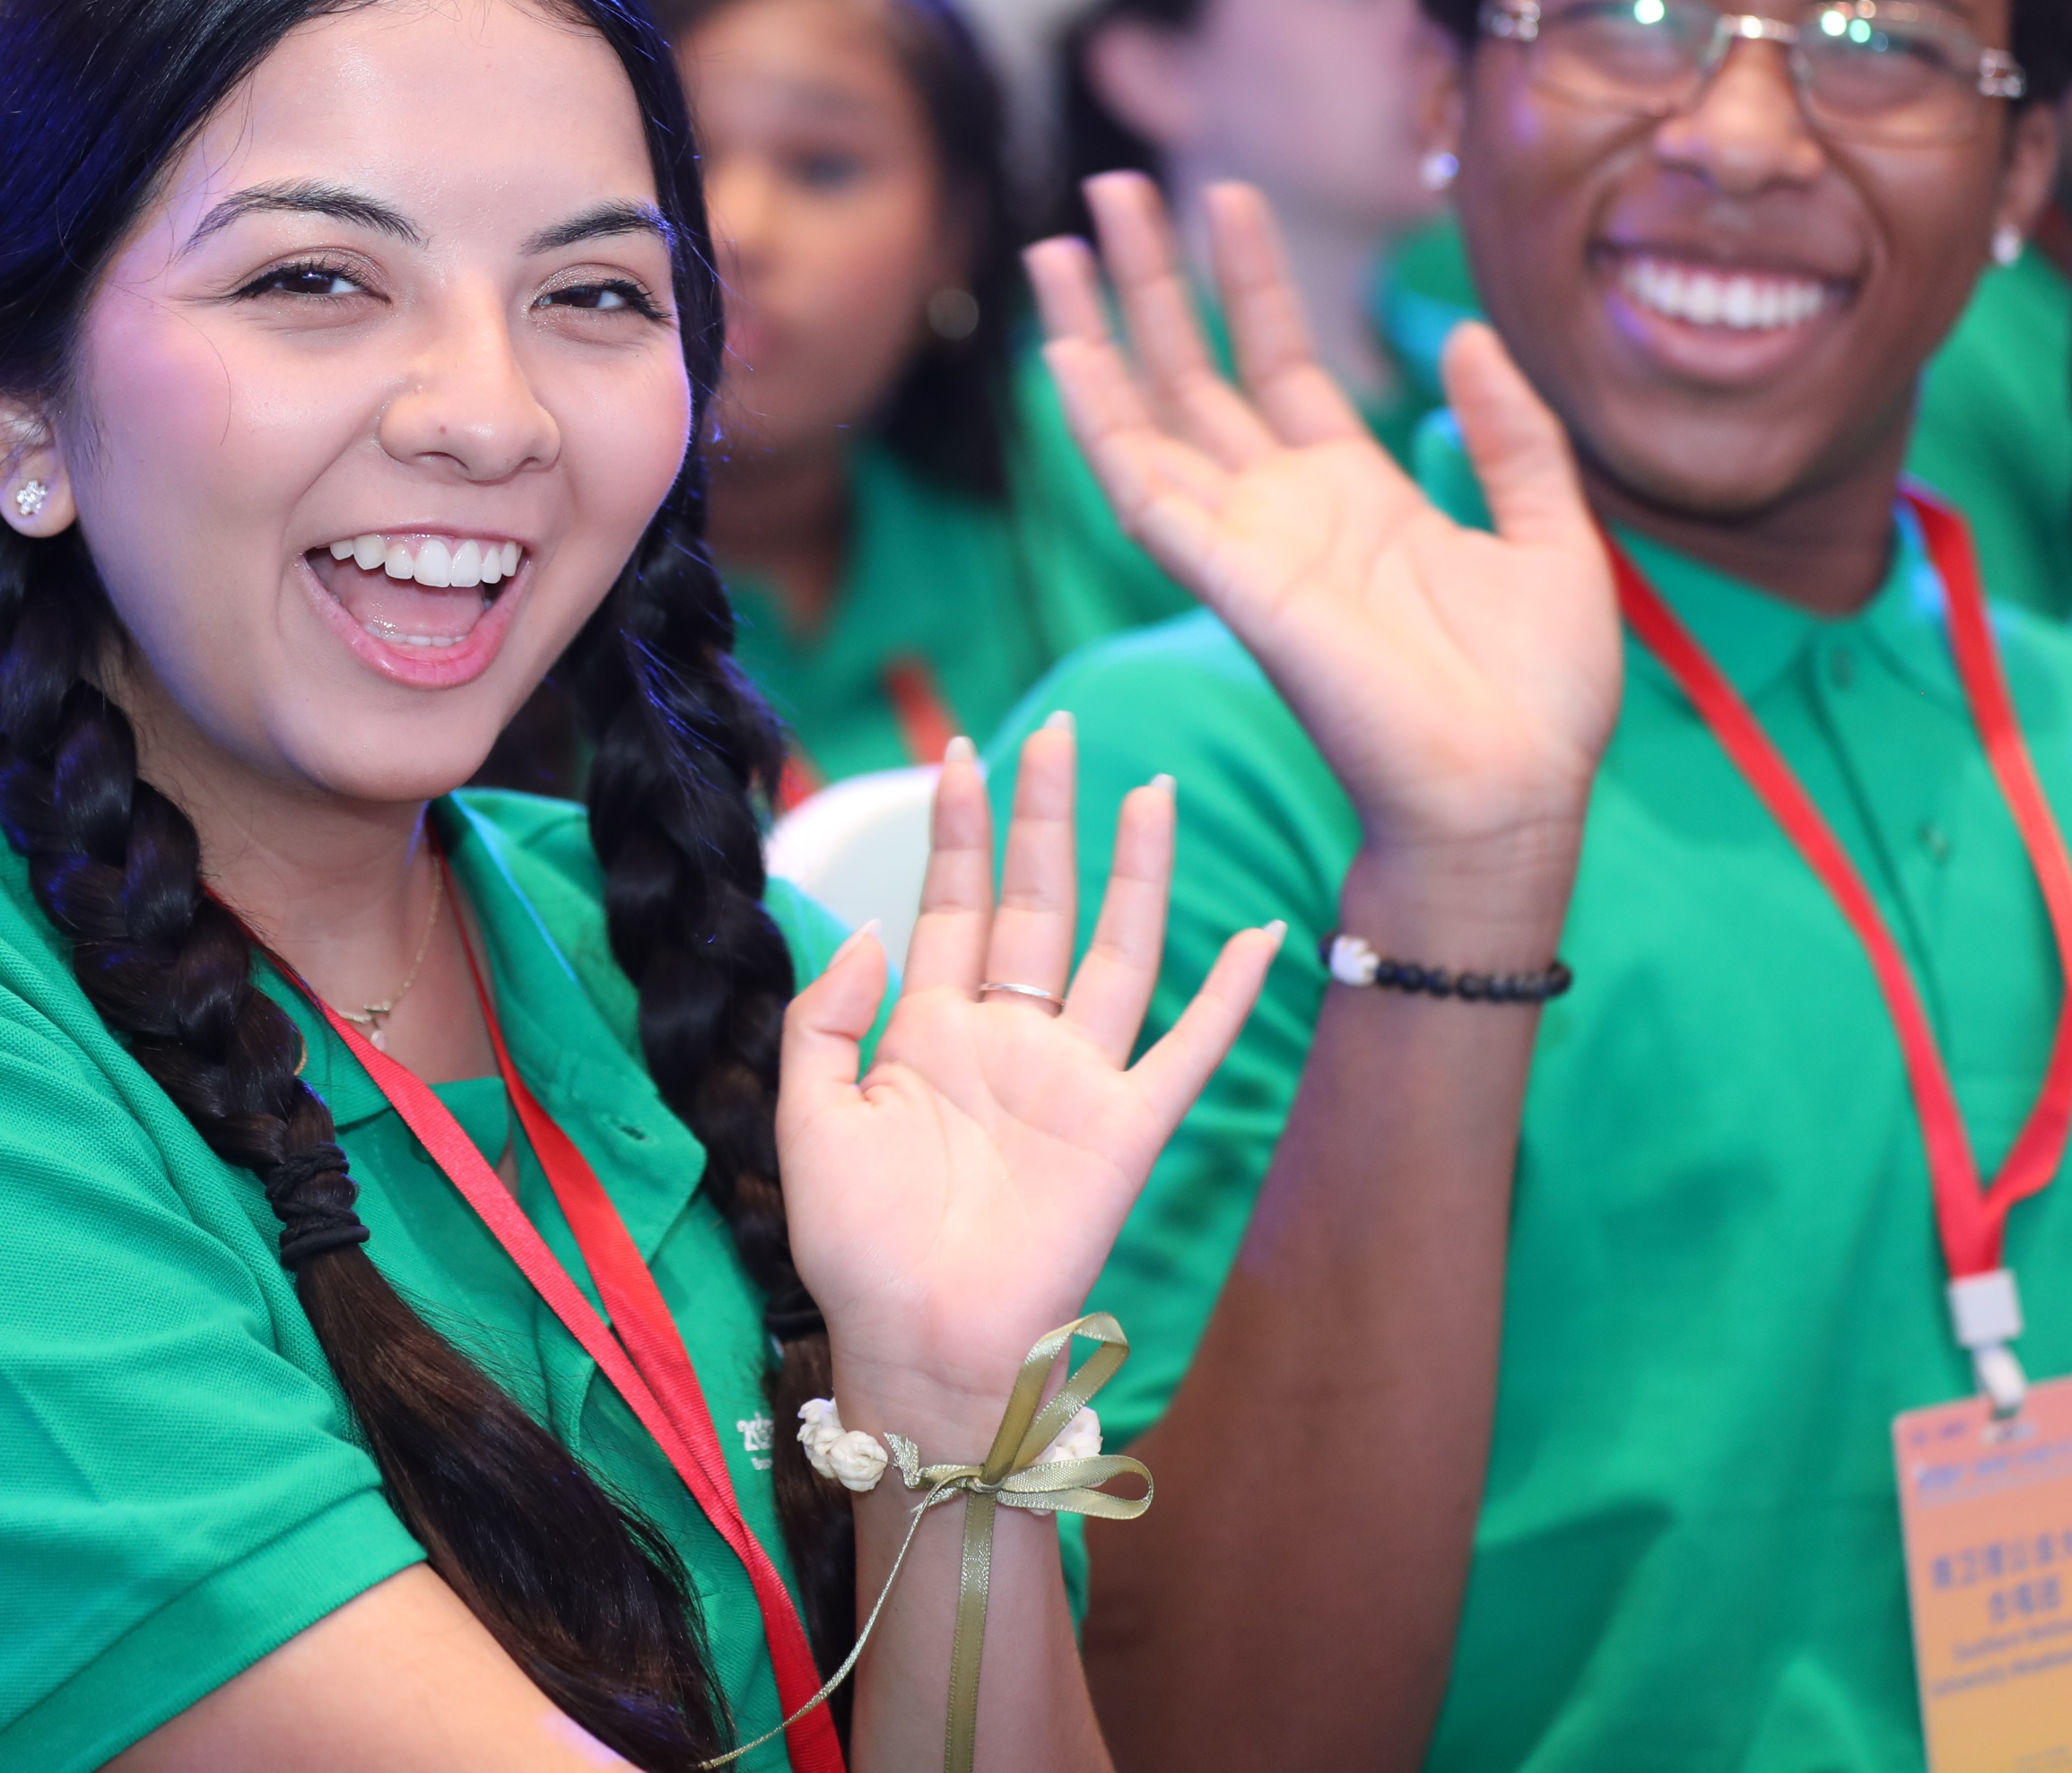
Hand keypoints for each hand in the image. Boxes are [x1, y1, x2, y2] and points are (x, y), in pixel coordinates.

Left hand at [780, 721, 1275, 1430]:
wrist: (914, 1339)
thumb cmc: (854, 1243)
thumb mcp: (808, 1112)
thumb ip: (828, 1014)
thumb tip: (871, 928)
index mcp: (928, 1031)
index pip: (948, 904)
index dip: (955, 829)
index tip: (960, 748)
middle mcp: (1008, 1040)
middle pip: (1033, 904)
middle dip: (1042, 818)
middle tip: (1055, 730)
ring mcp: (1072, 1080)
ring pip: (1116, 952)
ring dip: (1134, 873)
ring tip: (1150, 790)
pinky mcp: (1124, 1130)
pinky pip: (1188, 1050)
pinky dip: (1229, 995)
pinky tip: (1263, 937)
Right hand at [1025, 175, 1618, 877]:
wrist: (1513, 796)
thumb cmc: (1538, 696)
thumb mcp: (1552, 535)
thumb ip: (1514, 434)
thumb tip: (1468, 341)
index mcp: (1357, 497)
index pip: (1280, 363)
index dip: (1251, 280)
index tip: (1225, 197)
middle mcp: (1284, 512)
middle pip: (1192, 372)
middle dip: (1152, 280)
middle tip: (1111, 187)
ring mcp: (1248, 545)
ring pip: (1146, 418)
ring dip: (1098, 331)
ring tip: (1060, 244)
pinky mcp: (1231, 581)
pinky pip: (1145, 491)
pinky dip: (1100, 422)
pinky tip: (1065, 355)